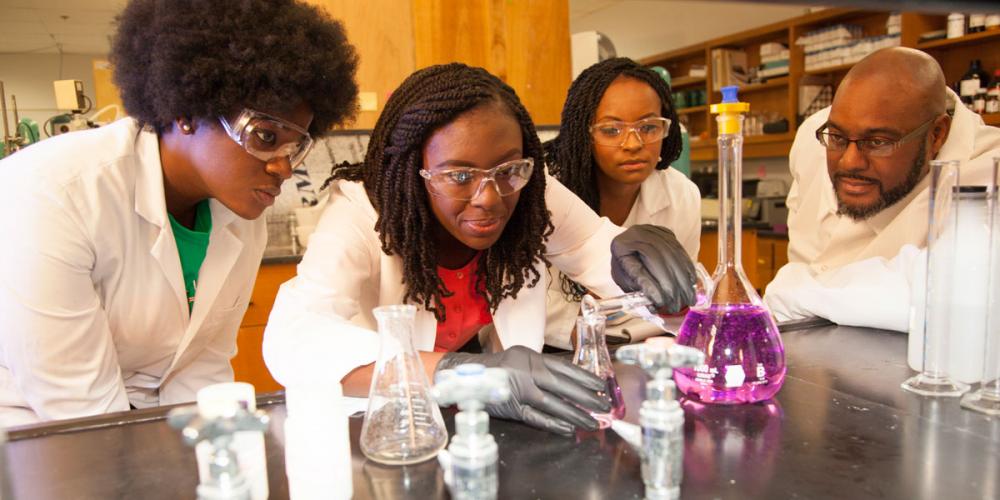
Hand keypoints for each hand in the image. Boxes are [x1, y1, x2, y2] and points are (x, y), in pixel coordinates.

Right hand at [436, 346, 610, 435]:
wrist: (464, 376)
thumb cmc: (496, 368)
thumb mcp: (519, 359)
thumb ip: (540, 368)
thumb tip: (571, 380)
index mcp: (529, 357)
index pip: (563, 367)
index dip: (584, 377)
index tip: (601, 385)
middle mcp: (525, 372)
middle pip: (561, 386)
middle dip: (585, 397)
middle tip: (604, 406)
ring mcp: (518, 391)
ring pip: (553, 404)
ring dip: (575, 414)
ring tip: (592, 423)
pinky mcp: (511, 409)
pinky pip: (536, 418)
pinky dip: (553, 424)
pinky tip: (568, 429)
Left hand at [611, 224, 696, 312]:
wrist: (628, 248)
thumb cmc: (624, 267)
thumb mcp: (625, 280)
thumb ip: (638, 289)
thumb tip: (654, 304)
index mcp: (621, 246)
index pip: (638, 267)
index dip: (651, 286)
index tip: (661, 303)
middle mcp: (638, 234)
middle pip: (659, 260)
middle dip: (671, 286)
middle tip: (676, 306)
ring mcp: (654, 231)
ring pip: (673, 256)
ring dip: (683, 280)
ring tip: (688, 299)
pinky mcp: (667, 234)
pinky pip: (681, 252)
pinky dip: (688, 269)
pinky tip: (692, 283)